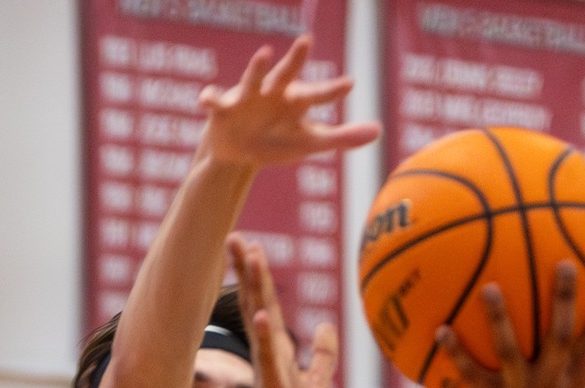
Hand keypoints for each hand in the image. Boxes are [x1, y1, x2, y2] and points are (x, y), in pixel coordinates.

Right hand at [197, 37, 378, 168]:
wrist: (238, 149)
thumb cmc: (277, 140)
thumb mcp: (310, 142)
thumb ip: (343, 137)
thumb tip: (380, 131)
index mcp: (295, 101)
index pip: (318, 96)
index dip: (332, 91)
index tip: (349, 84)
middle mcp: (273, 93)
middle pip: (287, 75)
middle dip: (296, 59)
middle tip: (307, 40)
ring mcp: (248, 98)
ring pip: (253, 80)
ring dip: (257, 68)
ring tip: (265, 54)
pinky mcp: (223, 110)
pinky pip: (215, 103)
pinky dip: (210, 99)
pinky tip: (205, 98)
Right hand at [227, 236, 337, 387]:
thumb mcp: (317, 387)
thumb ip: (323, 357)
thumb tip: (326, 325)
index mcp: (276, 354)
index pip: (265, 307)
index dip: (259, 278)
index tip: (252, 246)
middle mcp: (268, 358)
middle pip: (256, 306)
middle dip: (247, 272)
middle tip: (235, 237)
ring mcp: (267, 373)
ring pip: (259, 323)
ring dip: (254, 290)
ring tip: (248, 258)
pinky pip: (269, 360)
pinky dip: (265, 337)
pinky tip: (262, 316)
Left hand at [439, 264, 584, 387]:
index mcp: (577, 381)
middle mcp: (553, 385)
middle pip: (562, 337)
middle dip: (564, 300)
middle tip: (562, 263)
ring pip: (511, 351)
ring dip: (499, 319)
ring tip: (488, 287)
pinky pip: (472, 373)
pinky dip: (456, 352)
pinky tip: (441, 329)